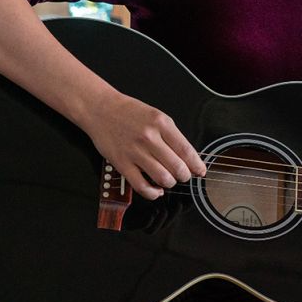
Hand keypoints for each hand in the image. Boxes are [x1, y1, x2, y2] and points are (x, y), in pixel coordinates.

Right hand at [79, 89, 205, 199]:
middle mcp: (149, 137)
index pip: (186, 150)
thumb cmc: (129, 112)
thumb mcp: (156, 116)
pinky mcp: (122, 163)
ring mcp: (135, 151)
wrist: (100, 109)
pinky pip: (141, 186)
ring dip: (170, 183)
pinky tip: (156, 190)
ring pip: (162, 178)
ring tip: (169, 180)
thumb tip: (187, 157)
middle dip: (184, 176)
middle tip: (184, 176)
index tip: (200, 171)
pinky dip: (152, 193)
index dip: (196, 165)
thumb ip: (171, 135)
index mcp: (161, 123)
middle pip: (177, 167)